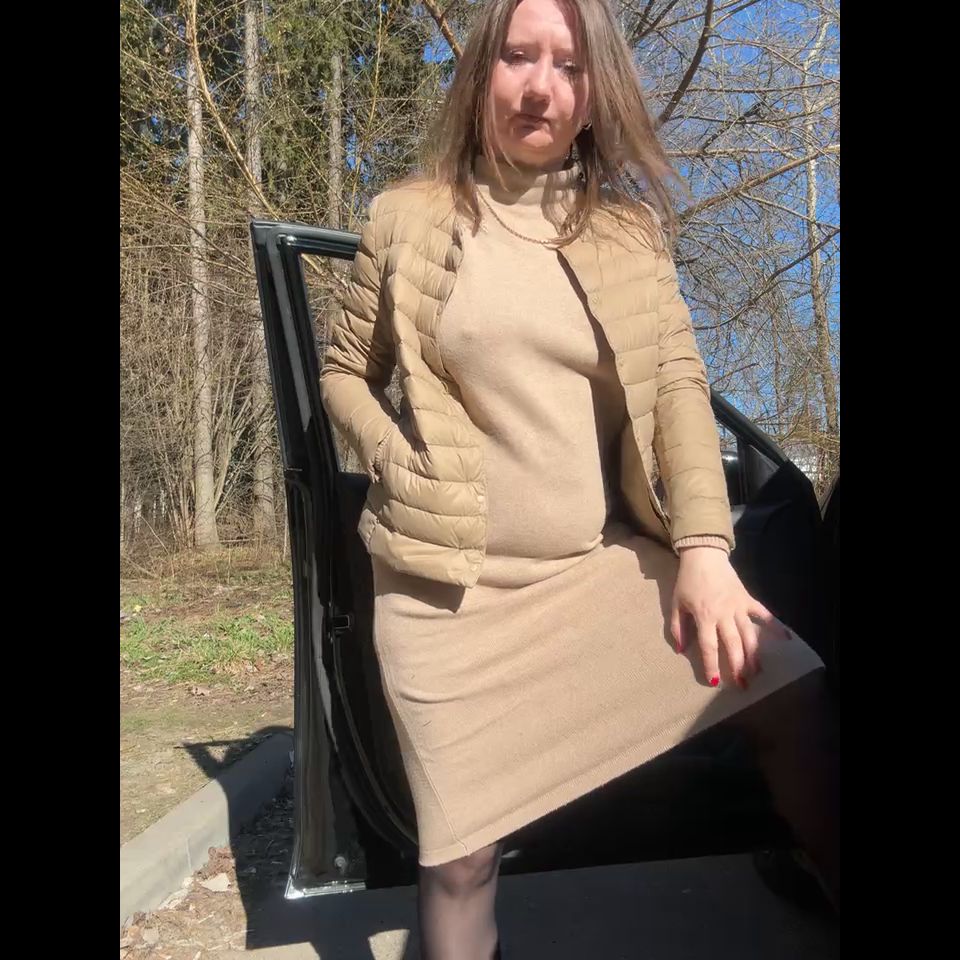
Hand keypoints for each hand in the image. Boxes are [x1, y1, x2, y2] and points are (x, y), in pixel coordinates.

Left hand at [671, 546, 785, 688]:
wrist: (704, 556)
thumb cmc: (687, 581)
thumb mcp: (676, 604)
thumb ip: (678, 628)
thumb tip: (681, 650)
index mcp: (705, 616)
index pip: (709, 646)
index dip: (711, 665)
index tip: (714, 682)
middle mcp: (724, 615)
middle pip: (734, 645)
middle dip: (738, 666)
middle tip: (742, 684)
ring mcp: (739, 607)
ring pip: (750, 635)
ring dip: (754, 655)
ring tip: (757, 672)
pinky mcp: (748, 599)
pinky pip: (764, 614)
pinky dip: (775, 626)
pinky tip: (786, 639)